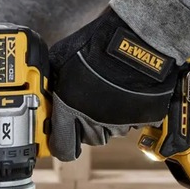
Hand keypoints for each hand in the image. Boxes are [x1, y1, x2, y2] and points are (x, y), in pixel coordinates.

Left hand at [48, 7, 181, 160]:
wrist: (133, 40)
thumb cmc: (95, 46)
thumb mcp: (61, 60)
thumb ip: (53, 81)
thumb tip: (48, 85)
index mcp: (70, 112)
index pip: (63, 148)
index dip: (61, 142)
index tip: (61, 134)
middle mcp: (94, 123)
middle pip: (88, 138)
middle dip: (85, 125)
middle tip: (87, 102)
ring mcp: (120, 124)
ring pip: (110, 130)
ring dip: (107, 118)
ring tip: (108, 92)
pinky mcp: (142, 119)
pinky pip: (131, 122)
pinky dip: (128, 111)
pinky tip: (125, 92)